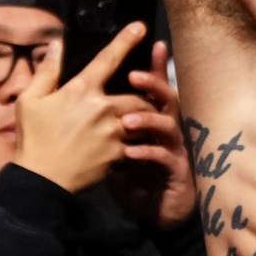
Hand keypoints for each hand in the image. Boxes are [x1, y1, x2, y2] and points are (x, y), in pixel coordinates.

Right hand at [12, 23, 144, 193]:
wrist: (42, 178)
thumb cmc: (33, 138)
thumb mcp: (30, 100)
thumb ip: (46, 71)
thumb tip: (56, 45)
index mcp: (81, 90)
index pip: (109, 59)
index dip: (126, 40)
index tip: (141, 26)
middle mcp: (103, 107)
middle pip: (137, 93)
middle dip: (144, 93)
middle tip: (142, 97)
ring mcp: (114, 131)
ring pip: (142, 116)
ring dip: (143, 116)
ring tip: (138, 120)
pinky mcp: (120, 152)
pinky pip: (136, 141)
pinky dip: (136, 141)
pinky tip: (129, 145)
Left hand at [107, 41, 197, 229]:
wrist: (150, 212)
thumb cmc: (133, 175)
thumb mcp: (113, 146)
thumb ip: (101, 121)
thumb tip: (79, 92)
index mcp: (150, 119)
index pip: (152, 87)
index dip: (154, 66)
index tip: (152, 43)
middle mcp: (166, 129)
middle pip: (167, 99)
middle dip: (154, 84)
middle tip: (134, 75)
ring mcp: (173, 149)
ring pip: (169, 126)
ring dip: (149, 120)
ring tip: (126, 120)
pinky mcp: (176, 171)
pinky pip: (165, 157)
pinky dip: (149, 152)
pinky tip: (130, 153)